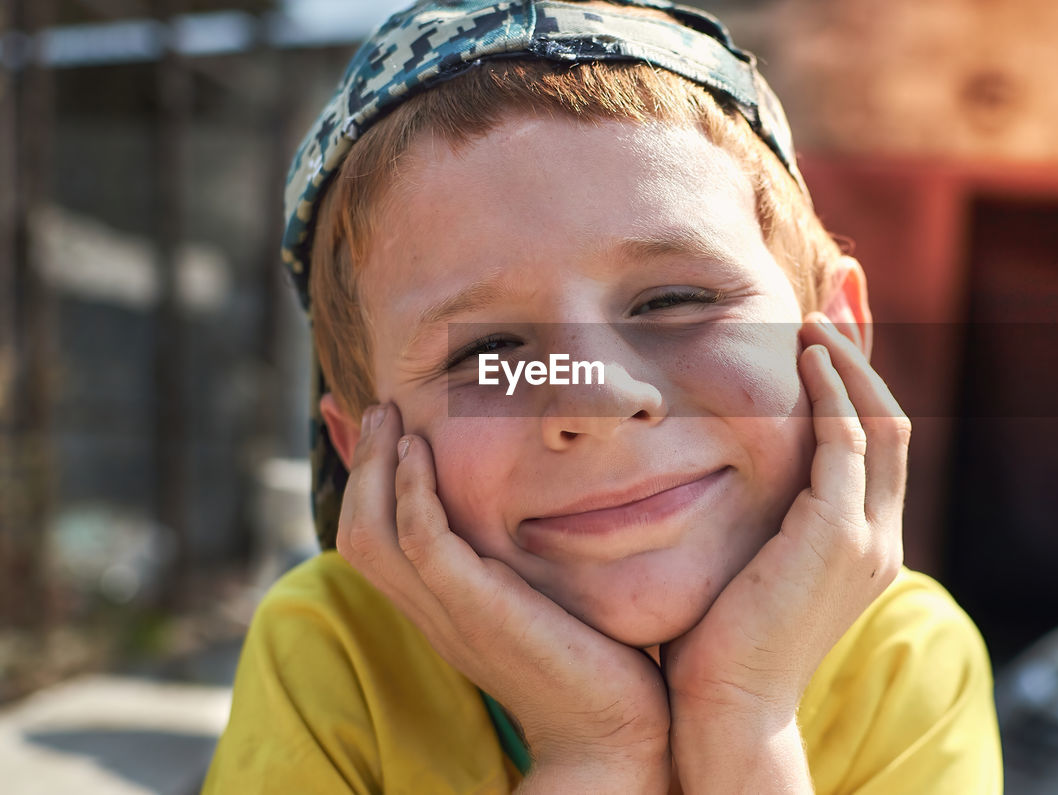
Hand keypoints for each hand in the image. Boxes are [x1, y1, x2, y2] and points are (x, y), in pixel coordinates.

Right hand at [337, 402, 670, 791]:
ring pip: (373, 534)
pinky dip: (412, 493)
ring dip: (374, 468)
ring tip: (390, 418)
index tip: (385, 430)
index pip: (377, 542)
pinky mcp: (477, 611)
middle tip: (378, 409)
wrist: (613, 733)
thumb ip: (524, 562)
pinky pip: (423, 543)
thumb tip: (542, 515)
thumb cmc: (594, 663)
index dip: (370, 484)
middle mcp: (434, 612)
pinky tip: (421, 453)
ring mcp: (450, 614)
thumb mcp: (545, 599)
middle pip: (359, 531)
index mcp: (443, 609)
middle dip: (361, 464)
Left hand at [662, 312, 907, 789]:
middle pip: (892, 414)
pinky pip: (849, 445)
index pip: (874, 436)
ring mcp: (865, 538)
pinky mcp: (837, 539)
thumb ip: (755, 515)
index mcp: (861, 539)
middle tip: (842, 284)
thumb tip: (715, 467)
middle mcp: (878, 535)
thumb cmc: (719, 641)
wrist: (728, 711)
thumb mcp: (748, 563)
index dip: (859, 370)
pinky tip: (806, 357)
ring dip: (850, 359)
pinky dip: (834, 395)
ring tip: (816, 313)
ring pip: (882, 421)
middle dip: (867, 345)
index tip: (833, 315)